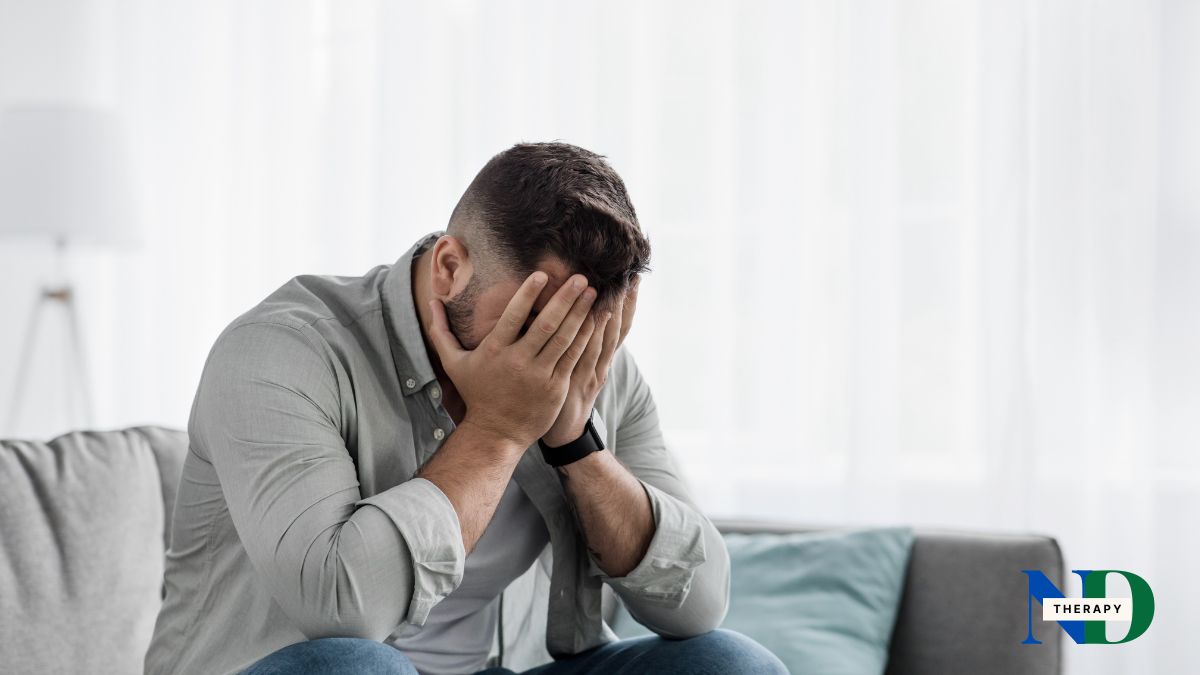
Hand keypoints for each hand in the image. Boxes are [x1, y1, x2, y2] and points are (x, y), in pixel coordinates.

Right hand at [427, 271, 598, 450]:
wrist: (497, 432)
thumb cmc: (477, 393)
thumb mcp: (453, 363)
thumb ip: (441, 331)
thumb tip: (431, 301)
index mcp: (495, 351)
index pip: (512, 317)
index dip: (527, 294)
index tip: (541, 274)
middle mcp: (518, 362)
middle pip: (546, 325)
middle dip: (565, 299)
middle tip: (581, 278)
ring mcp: (539, 376)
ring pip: (564, 340)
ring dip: (580, 314)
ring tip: (593, 294)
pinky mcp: (556, 387)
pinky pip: (572, 358)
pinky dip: (585, 338)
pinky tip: (595, 320)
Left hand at [541, 275, 639, 447]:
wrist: (563, 435)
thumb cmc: (564, 399)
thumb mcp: (576, 371)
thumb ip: (579, 347)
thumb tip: (582, 320)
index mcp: (601, 361)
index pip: (619, 328)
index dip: (627, 305)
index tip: (632, 280)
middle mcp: (601, 365)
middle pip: (616, 329)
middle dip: (623, 302)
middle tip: (628, 276)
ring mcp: (590, 374)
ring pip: (604, 339)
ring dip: (610, 312)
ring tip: (613, 287)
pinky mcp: (576, 382)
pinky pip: (586, 354)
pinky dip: (591, 335)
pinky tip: (594, 316)